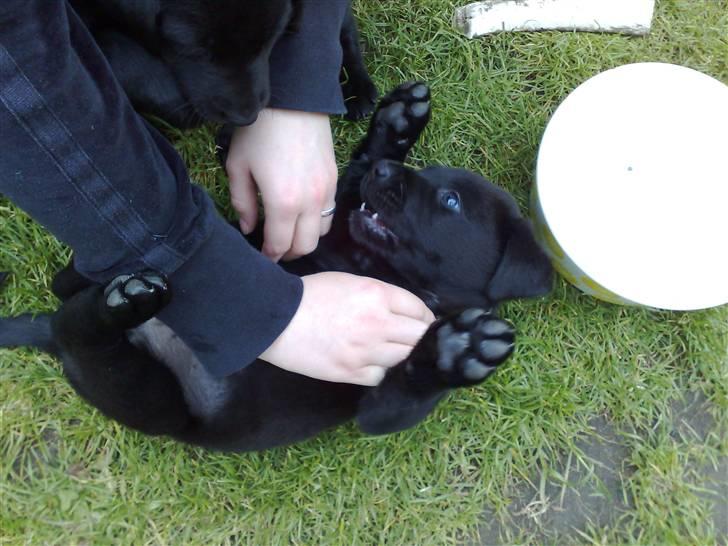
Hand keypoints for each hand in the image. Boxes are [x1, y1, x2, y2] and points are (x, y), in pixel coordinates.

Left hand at [224, 108, 337, 261]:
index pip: (280, 245)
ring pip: (322, 232)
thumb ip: (242, 203)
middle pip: (306, 245)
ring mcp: (327, 191)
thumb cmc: (259, 131)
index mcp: (283, 203)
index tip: (262, 257)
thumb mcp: (238, 166)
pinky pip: (330, 211)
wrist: (294, 98)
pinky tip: (302, 211)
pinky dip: (317, 220)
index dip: (270, 256)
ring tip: (290, 231)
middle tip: (275, 249)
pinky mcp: (335, 178)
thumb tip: (249, 227)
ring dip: (306, 237)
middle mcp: (310, 202)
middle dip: (289, 253)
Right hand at [259, 272, 435, 385]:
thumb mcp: (351, 282)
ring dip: (403, 355)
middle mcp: (378, 324)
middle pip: (419, 337)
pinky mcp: (352, 373)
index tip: (424, 323)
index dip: (425, 318)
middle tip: (417, 340)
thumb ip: (380, 297)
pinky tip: (370, 362)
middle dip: (422, 338)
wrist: (276, 319)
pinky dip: (380, 370)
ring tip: (392, 351)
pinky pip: (380, 376)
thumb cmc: (311, 294)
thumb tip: (404, 312)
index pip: (420, 310)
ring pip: (404, 359)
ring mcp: (366, 351)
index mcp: (377, 295)